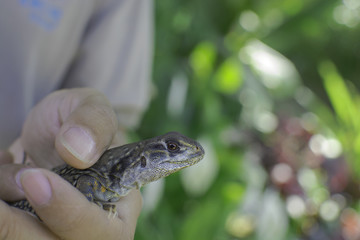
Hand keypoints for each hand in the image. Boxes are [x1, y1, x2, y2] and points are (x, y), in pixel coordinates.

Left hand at [0, 88, 141, 239]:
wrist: (53, 130)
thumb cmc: (80, 118)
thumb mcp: (92, 107)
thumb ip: (94, 122)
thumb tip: (80, 152)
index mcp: (121, 203)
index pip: (102, 227)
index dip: (67, 211)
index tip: (34, 179)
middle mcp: (93, 227)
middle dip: (18, 223)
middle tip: (7, 181)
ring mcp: (59, 231)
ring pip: (25, 239)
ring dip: (4, 211)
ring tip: (6, 166)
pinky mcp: (32, 229)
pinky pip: (9, 230)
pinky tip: (3, 167)